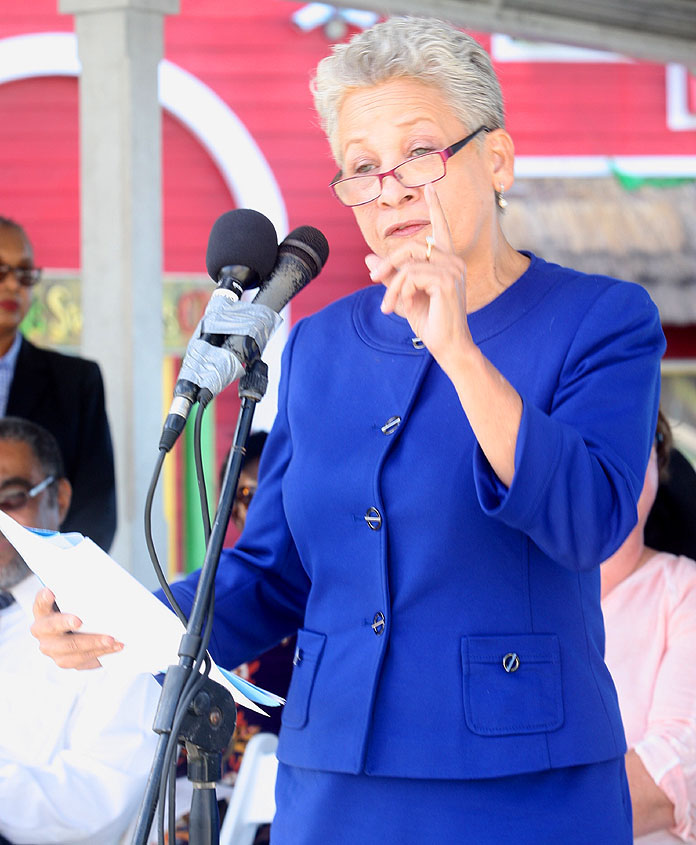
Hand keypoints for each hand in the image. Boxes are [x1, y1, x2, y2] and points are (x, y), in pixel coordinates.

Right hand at [30, 587, 123, 669]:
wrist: (80, 633)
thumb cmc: (79, 611)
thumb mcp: (77, 601)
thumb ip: (81, 595)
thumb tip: (103, 585)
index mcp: (43, 613)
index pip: (40, 604)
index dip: (44, 599)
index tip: (51, 593)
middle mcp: (43, 632)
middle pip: (51, 628)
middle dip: (65, 623)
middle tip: (79, 621)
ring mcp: (52, 649)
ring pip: (70, 648)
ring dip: (92, 643)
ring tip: (111, 639)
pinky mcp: (66, 660)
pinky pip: (82, 660)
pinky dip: (101, 653)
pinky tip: (114, 647)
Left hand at [365, 183, 472, 371]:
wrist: (448, 346)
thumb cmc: (430, 321)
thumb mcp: (404, 296)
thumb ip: (390, 276)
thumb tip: (368, 259)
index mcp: (447, 261)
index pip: (441, 227)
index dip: (436, 206)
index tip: (430, 185)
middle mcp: (453, 261)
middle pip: (410, 246)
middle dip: (388, 264)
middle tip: (374, 280)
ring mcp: (453, 269)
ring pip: (407, 264)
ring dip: (391, 287)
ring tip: (389, 307)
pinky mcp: (446, 282)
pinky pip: (410, 276)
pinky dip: (400, 293)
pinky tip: (405, 308)